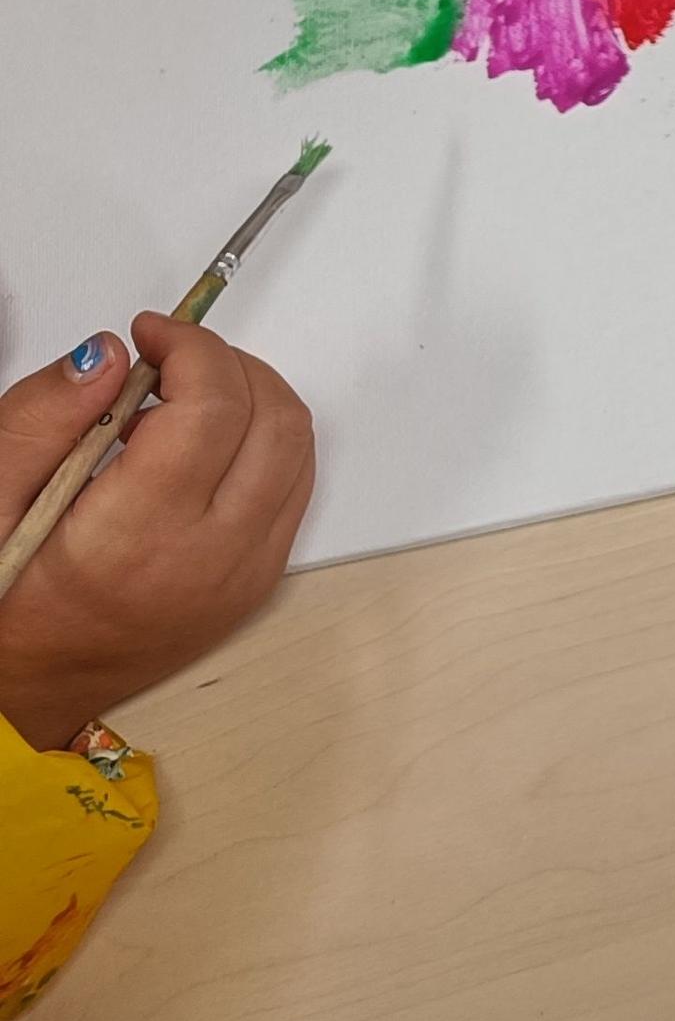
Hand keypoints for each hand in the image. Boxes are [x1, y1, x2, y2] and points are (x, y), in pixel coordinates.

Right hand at [0, 317, 312, 750]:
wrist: (19, 688)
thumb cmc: (0, 597)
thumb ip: (43, 418)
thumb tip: (111, 354)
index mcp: (141, 539)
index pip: (215, 409)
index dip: (192, 348)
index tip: (151, 332)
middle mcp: (212, 561)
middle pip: (276, 423)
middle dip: (230, 366)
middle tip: (168, 355)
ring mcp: (244, 578)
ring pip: (298, 455)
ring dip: (253, 403)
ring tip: (176, 399)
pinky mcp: (255, 586)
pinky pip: (292, 493)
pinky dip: (262, 448)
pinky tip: (195, 448)